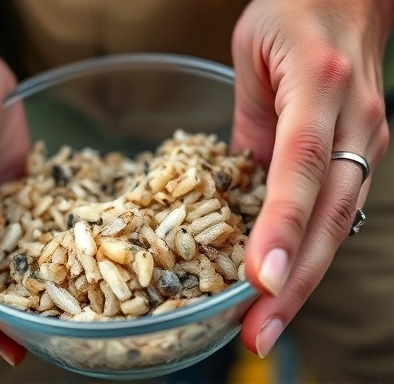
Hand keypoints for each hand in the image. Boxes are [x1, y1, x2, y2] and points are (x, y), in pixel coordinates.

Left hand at [231, 0, 391, 356]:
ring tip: (266, 324)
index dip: (282, 226)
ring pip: (339, 223)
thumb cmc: (292, 13)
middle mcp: (354, 121)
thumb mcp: (251, 59)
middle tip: (257, 334)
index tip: (261, 281)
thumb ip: (247, 125)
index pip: (300, 168)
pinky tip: (288, 281)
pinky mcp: (363, 151)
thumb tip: (236, 187)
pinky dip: (312, 250)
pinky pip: (339, 209)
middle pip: (327, 214)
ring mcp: (366, 139)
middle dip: (294, 280)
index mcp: (319, 88)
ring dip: (304, 278)